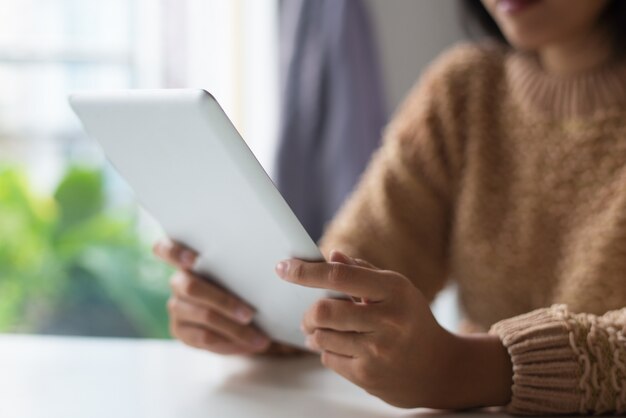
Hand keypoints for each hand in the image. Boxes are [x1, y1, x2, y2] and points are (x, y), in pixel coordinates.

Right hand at [154, 240, 300, 355]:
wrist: (240, 315)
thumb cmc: (245, 283)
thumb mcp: (246, 270)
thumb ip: (249, 261)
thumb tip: (284, 259)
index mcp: (188, 259)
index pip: (165, 249)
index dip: (175, 252)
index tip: (193, 259)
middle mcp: (178, 282)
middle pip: (191, 288)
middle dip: (224, 301)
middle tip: (250, 314)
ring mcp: (176, 307)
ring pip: (204, 317)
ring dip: (234, 329)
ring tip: (260, 339)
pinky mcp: (180, 331)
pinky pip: (204, 339)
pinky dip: (229, 344)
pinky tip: (249, 346)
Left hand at [276, 250, 511, 408]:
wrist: (439, 369)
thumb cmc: (412, 320)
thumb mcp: (397, 289)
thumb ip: (362, 271)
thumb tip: (331, 256)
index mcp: (394, 290)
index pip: (339, 276)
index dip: (305, 271)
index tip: (282, 267)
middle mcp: (387, 321)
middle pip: (323, 311)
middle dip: (308, 312)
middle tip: (309, 314)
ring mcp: (377, 352)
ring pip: (321, 337)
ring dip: (316, 332)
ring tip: (327, 331)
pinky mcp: (368, 376)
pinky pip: (328, 359)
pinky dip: (328, 351)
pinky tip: (345, 349)